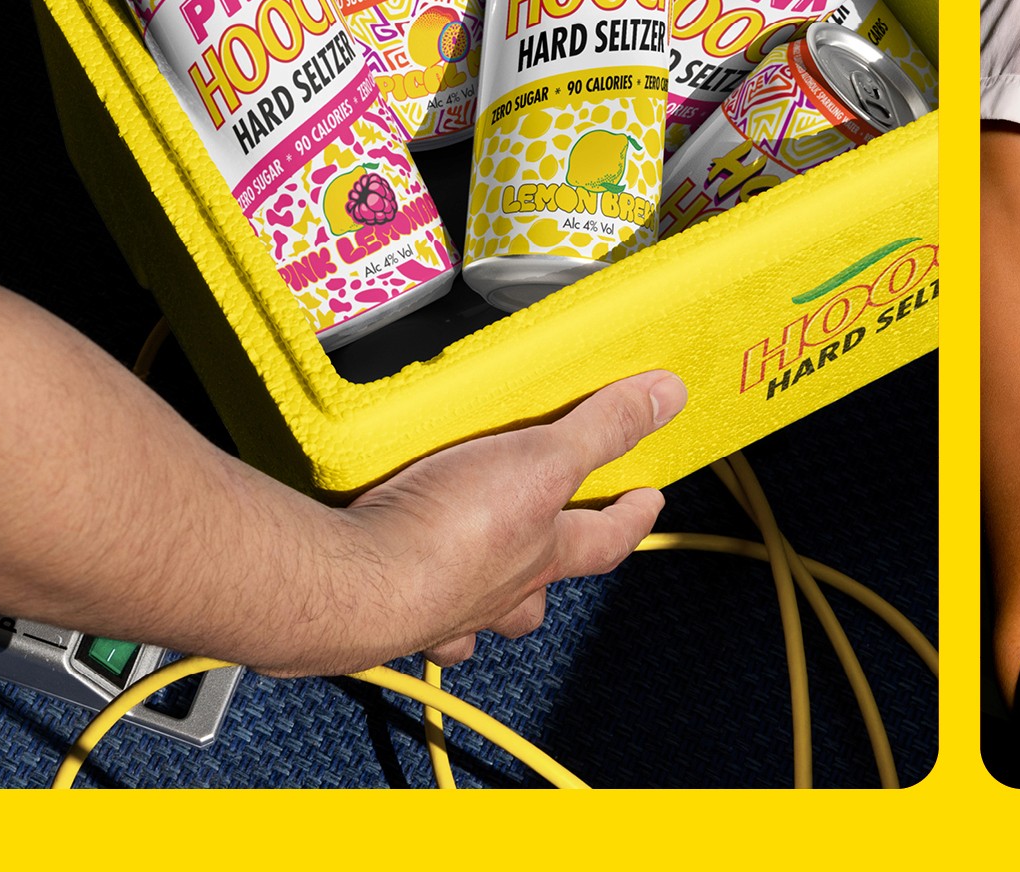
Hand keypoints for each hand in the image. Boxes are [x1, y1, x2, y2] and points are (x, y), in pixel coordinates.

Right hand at [341, 370, 685, 667]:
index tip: (649, 502)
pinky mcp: (375, 614)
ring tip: (467, 579)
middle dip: (545, 583)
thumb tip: (668, 397)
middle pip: (532, 600)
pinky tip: (385, 580)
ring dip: (475, 605)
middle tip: (546, 555)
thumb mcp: (544, 461)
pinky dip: (401, 606)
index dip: (632, 520)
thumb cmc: (450, 533)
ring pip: (469, 622)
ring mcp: (435, 613)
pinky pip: (397, 618)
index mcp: (542, 557)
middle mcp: (494, 595)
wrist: (351, 584)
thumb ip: (603, 429)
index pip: (606, 542)